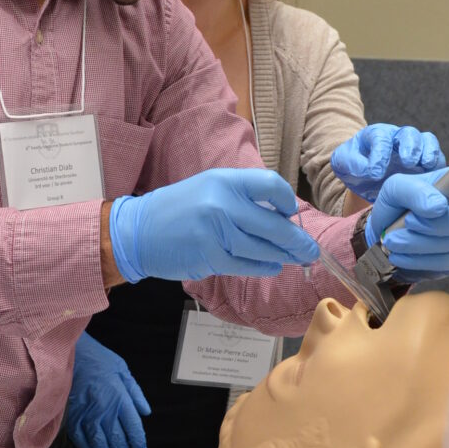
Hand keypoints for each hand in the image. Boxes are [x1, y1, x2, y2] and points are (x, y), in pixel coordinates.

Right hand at [66, 333, 150, 447]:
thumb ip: (135, 392)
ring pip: (99, 443)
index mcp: (119, 397)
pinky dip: (88, 447)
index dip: (138, 441)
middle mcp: (104, 409)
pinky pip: (80, 439)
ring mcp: (87, 415)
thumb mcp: (122, 369)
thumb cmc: (96, 359)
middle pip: (117, 439)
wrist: (69, 353)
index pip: (133, 427)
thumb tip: (145, 411)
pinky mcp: (72, 416)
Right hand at [108, 168, 318, 282]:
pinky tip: (272, 266)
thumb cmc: (177, 209)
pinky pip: (246, 265)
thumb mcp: (208, 188)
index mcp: (223, 180)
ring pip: (262, 248)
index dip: (287, 201)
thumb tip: (281, 214)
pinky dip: (263, 267)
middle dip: (296, 239)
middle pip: (273, 224)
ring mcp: (215, 231)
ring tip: (296, 258)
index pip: (270, 185)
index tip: (291, 213)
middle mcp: (221, 203)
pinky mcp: (209, 256)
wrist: (138, 231)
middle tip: (310, 249)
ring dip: (284, 255)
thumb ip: (241, 197)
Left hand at [331, 124, 444, 201]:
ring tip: (426, 166)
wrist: (365, 177)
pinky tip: (436, 178)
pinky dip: (439, 165)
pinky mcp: (425, 163)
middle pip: (408, 134)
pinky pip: (437, 158)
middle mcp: (397, 138)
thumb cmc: (353, 166)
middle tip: (408, 162)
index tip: (376, 172)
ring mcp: (414, 149)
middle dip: (410, 146)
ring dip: (429, 152)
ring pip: (427, 141)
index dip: (380, 153)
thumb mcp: (342, 163)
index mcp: (375, 135)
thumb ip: (351, 162)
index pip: (380, 137)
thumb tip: (369, 170)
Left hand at [363, 170, 448, 274]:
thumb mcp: (398, 188)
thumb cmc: (397, 202)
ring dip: (422, 246)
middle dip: (437, 226)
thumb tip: (438, 207)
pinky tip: (400, 257)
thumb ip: (416, 192)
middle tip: (407, 222)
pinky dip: (421, 262)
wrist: (387, 230)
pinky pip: (447, 265)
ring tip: (393, 241)